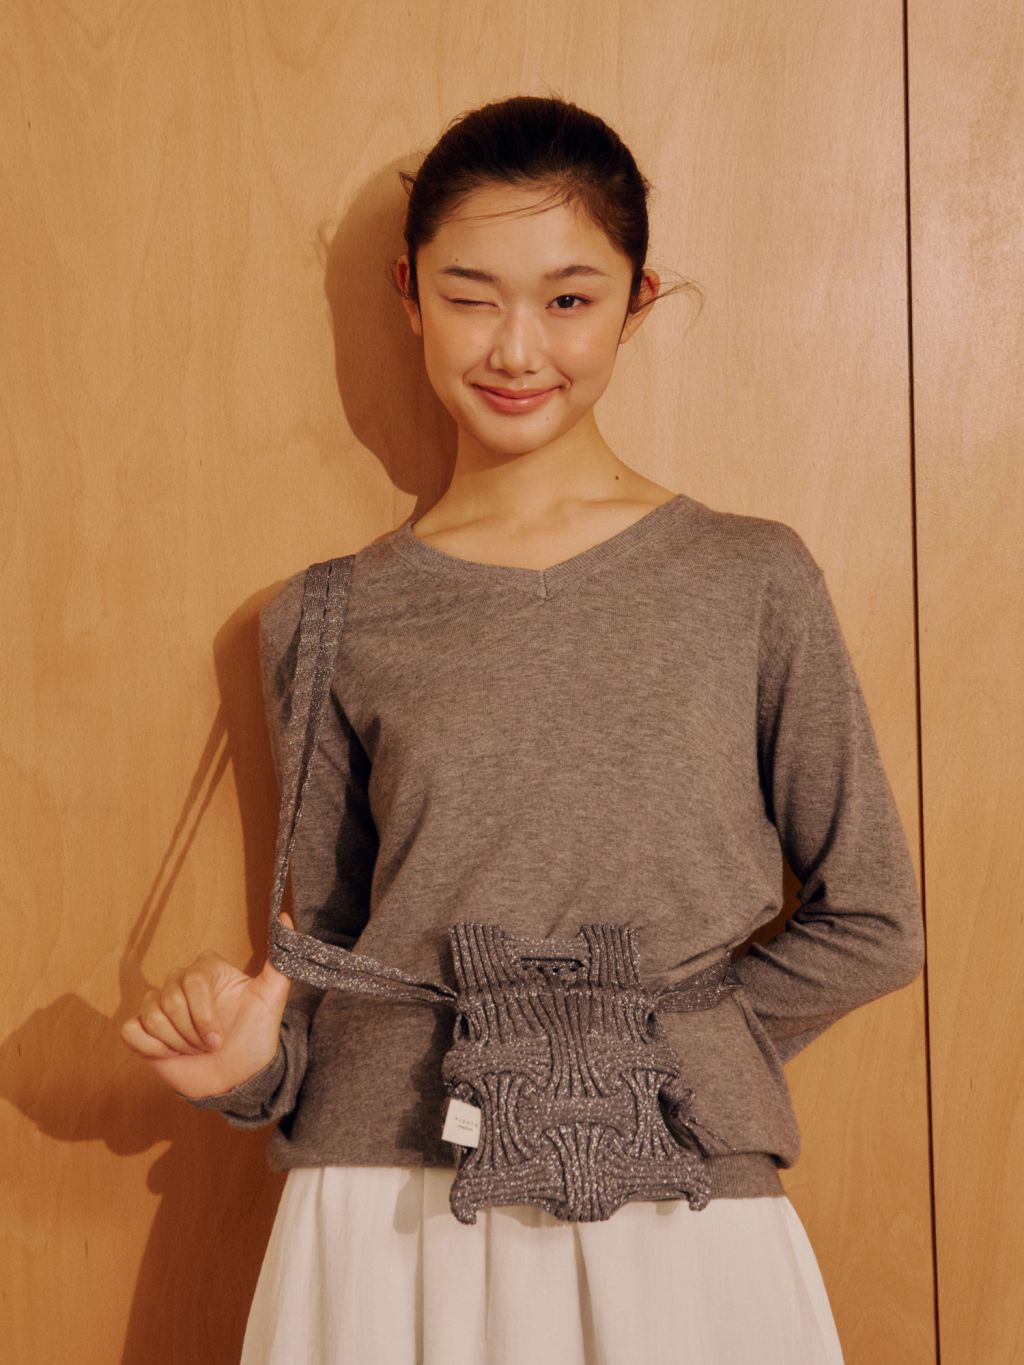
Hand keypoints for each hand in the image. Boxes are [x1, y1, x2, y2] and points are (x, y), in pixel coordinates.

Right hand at [120, 913, 295, 1099]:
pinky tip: (169, 1054)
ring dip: (176, 1043)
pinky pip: (131, 1030)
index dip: (204, 1015)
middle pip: (171, 1000)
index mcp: (207, 969)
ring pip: (153, 1016)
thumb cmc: (254, 1037)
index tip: (220, 1037)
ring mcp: (159, 1004)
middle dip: (193, 1033)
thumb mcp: (272, 999)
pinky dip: (151, 1047)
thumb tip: (285, 918)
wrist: (238, 1077)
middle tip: (210, 1046)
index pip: (193, 980)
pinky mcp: (142, 1028)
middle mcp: (180, 981)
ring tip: (194, 1050)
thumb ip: (281, 960)